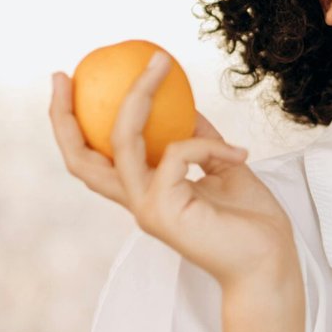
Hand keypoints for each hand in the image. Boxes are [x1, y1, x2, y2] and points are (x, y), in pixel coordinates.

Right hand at [48, 53, 297, 287]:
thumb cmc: (251, 222)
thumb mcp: (222, 165)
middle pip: (79, 159)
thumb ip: (198, 138)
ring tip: (158, 65)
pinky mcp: (163, 211)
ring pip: (121, 144)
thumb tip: (185, 102)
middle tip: (61, 76)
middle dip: (63, 116)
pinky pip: (177, 153)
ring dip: (137, 96)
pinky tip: (238, 154)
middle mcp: (137, 202)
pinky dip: (207, 144)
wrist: (269, 265)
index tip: (69, 82)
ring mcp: (146, 208)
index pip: (93, 160)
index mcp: (145, 192)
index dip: (72, 124)